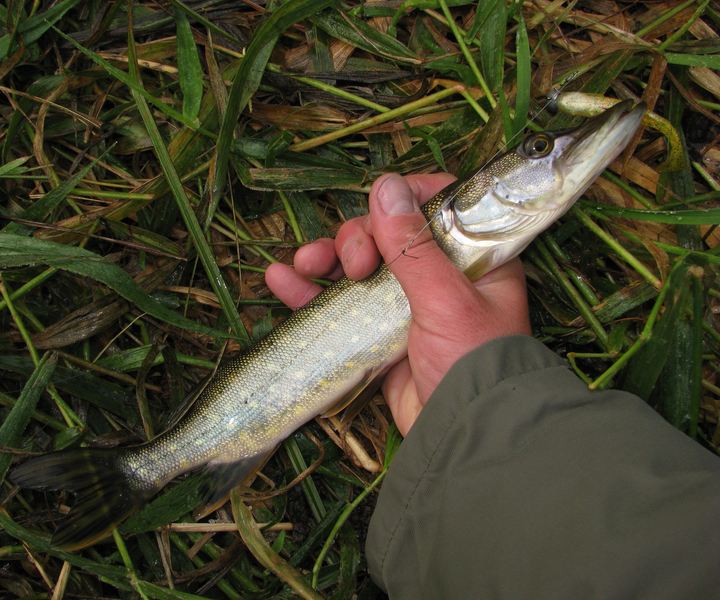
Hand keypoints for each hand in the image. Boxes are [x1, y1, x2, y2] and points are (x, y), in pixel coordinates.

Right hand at [265, 173, 530, 434]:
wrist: (462, 435)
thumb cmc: (471, 362)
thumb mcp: (447, 298)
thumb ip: (413, 245)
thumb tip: (385, 186)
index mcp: (470, 257)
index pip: (434, 205)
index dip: (401, 202)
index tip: (378, 216)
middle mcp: (438, 274)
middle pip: (386, 232)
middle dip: (357, 238)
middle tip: (354, 265)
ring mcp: (403, 305)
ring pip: (356, 265)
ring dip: (326, 258)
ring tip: (302, 263)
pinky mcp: (376, 334)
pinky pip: (338, 304)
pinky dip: (309, 292)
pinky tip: (280, 280)